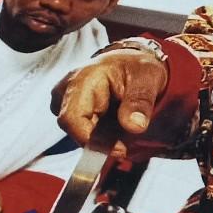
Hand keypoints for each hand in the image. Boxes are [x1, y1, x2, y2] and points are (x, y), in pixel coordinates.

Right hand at [53, 49, 167, 155]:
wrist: (129, 62)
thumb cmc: (136, 67)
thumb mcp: (147, 79)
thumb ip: (140, 102)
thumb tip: (134, 127)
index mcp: (82, 79)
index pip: (72, 119)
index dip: (92, 141)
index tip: (120, 150)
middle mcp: (66, 90)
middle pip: (77, 131)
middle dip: (106, 139)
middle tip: (131, 134)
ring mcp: (64, 100)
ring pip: (81, 134)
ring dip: (106, 137)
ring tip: (125, 120)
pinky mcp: (69, 110)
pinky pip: (84, 132)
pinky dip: (103, 134)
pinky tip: (116, 122)